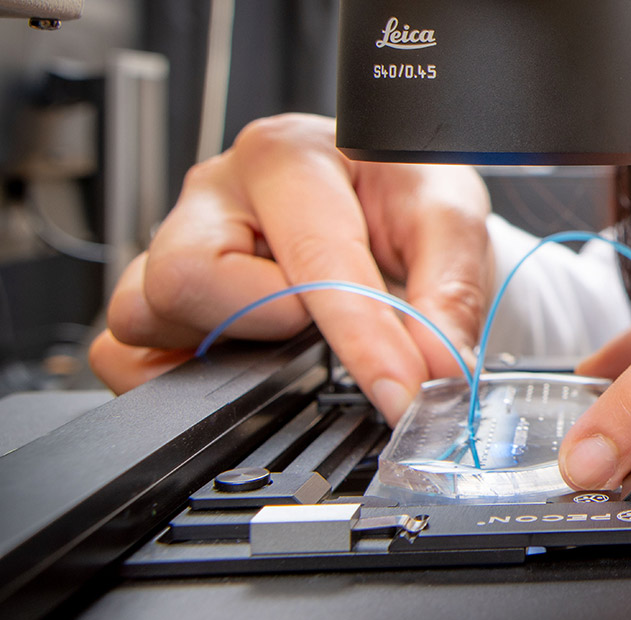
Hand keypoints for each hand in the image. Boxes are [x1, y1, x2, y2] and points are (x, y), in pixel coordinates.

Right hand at [90, 113, 492, 424]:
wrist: (383, 197)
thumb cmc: (401, 194)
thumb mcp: (448, 220)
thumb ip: (449, 294)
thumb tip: (441, 368)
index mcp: (288, 157)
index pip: (313, 260)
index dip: (363, 341)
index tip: (402, 392)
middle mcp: (217, 195)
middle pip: (187, 278)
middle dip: (270, 321)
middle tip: (322, 320)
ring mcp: (176, 243)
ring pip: (144, 314)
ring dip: (224, 344)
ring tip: (288, 330)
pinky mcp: (158, 296)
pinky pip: (123, 354)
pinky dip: (177, 376)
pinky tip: (243, 361)